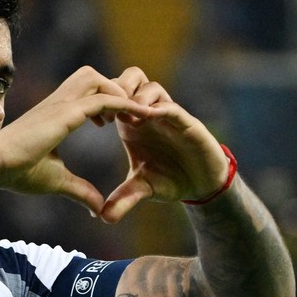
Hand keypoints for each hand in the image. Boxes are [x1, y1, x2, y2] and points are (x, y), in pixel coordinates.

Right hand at [0, 66, 151, 214]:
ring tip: (131, 115)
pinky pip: (102, 99)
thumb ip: (80, 190)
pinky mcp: (65, 113)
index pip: (83, 93)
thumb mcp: (57, 181)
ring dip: (118, 92)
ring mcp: (60, 104)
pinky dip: (124, 104)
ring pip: (97, 79)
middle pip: (91, 76)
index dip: (103, 102)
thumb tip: (98, 208)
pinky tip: (139, 116)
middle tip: (123, 117)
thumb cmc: (16, 172)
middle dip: (112, 89)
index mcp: (53, 114)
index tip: (114, 123)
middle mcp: (57, 103)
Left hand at [100, 67, 229, 223]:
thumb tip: (103, 218)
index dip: (102, 101)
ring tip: (128, 117)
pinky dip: (160, 108)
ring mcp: (169, 115)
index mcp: (133, 123)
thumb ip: (123, 199)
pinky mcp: (187, 122)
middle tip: (109, 111)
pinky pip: (173, 107)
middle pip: (131, 78)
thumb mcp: (143, 189)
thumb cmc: (171, 180)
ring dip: (137, 97)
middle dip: (117, 88)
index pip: (115, 95)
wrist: (203, 184)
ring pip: (151, 87)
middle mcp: (149, 114)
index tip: (94, 119)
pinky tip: (150, 118)